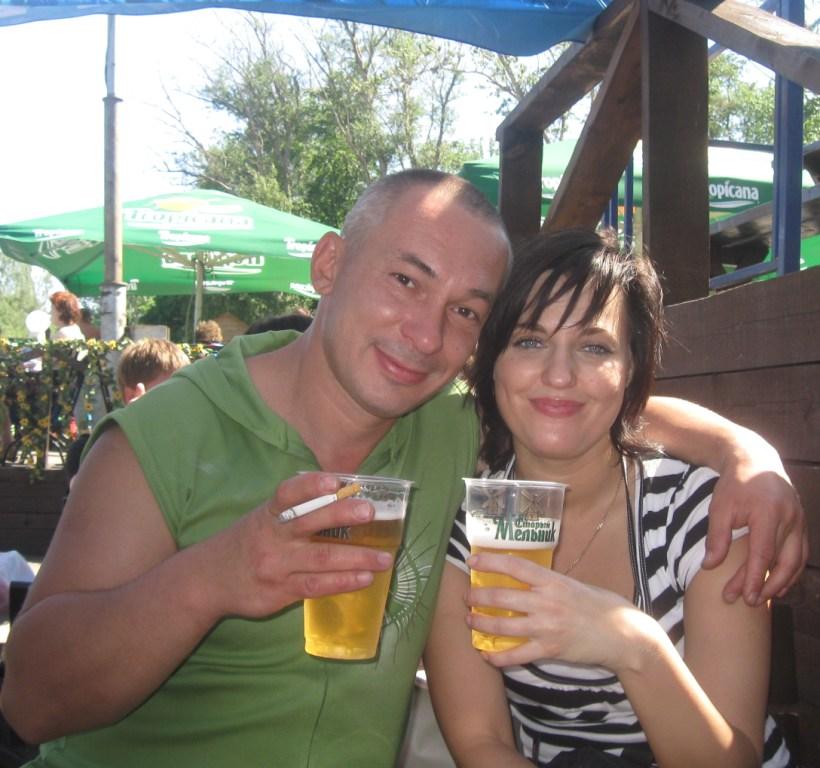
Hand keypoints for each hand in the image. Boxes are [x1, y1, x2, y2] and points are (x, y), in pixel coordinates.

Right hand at [199, 472, 392, 620]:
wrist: (208, 581)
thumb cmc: (248, 542)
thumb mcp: (264, 519)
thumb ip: (296, 510)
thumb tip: (345, 496)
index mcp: (268, 514)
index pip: (287, 494)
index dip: (311, 486)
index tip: (335, 481)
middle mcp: (271, 537)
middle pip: (309, 524)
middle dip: (342, 516)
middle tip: (370, 511)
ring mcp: (276, 566)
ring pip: (320, 559)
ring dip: (356, 558)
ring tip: (384, 558)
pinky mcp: (281, 592)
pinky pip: (316, 586)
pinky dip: (343, 582)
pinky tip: (365, 579)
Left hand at [464, 552, 652, 671]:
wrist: (622, 635)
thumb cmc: (599, 605)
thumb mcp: (573, 584)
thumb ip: (548, 583)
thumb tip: (523, 579)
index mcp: (552, 581)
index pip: (514, 567)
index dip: (490, 562)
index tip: (472, 559)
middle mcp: (546, 602)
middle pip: (501, 598)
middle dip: (478, 597)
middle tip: (467, 597)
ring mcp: (547, 628)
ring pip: (503, 627)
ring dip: (481, 624)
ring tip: (470, 620)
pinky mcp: (549, 650)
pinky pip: (517, 655)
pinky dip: (498, 658)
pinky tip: (487, 656)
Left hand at [703, 433, 806, 605]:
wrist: (755, 459)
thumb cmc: (734, 484)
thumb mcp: (719, 507)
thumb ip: (716, 537)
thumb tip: (709, 566)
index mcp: (768, 512)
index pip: (762, 554)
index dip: (752, 578)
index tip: (740, 596)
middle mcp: (789, 518)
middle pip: (782, 562)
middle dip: (767, 586)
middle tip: (750, 602)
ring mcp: (799, 521)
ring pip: (796, 560)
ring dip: (782, 582)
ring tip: (764, 598)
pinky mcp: (801, 523)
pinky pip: (800, 553)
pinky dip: (791, 571)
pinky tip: (779, 583)